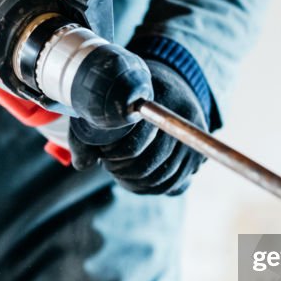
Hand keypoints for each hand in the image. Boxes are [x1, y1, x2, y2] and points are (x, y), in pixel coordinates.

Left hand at [69, 61, 206, 194]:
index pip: (135, 143)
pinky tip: (135, 181)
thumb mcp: (104, 106)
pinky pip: (174, 186)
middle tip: (109, 165)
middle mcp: (185, 117)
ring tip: (119, 172)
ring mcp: (195, 139)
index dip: (114, 155)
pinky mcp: (198, 157)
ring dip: (135, 182)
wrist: (165, 91)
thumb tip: (82, 164)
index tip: (103, 153)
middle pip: (150, 164)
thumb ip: (86, 133)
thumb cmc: (126, 98)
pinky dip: (151, 189)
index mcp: (159, 96)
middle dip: (123, 171)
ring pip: (162, 180)